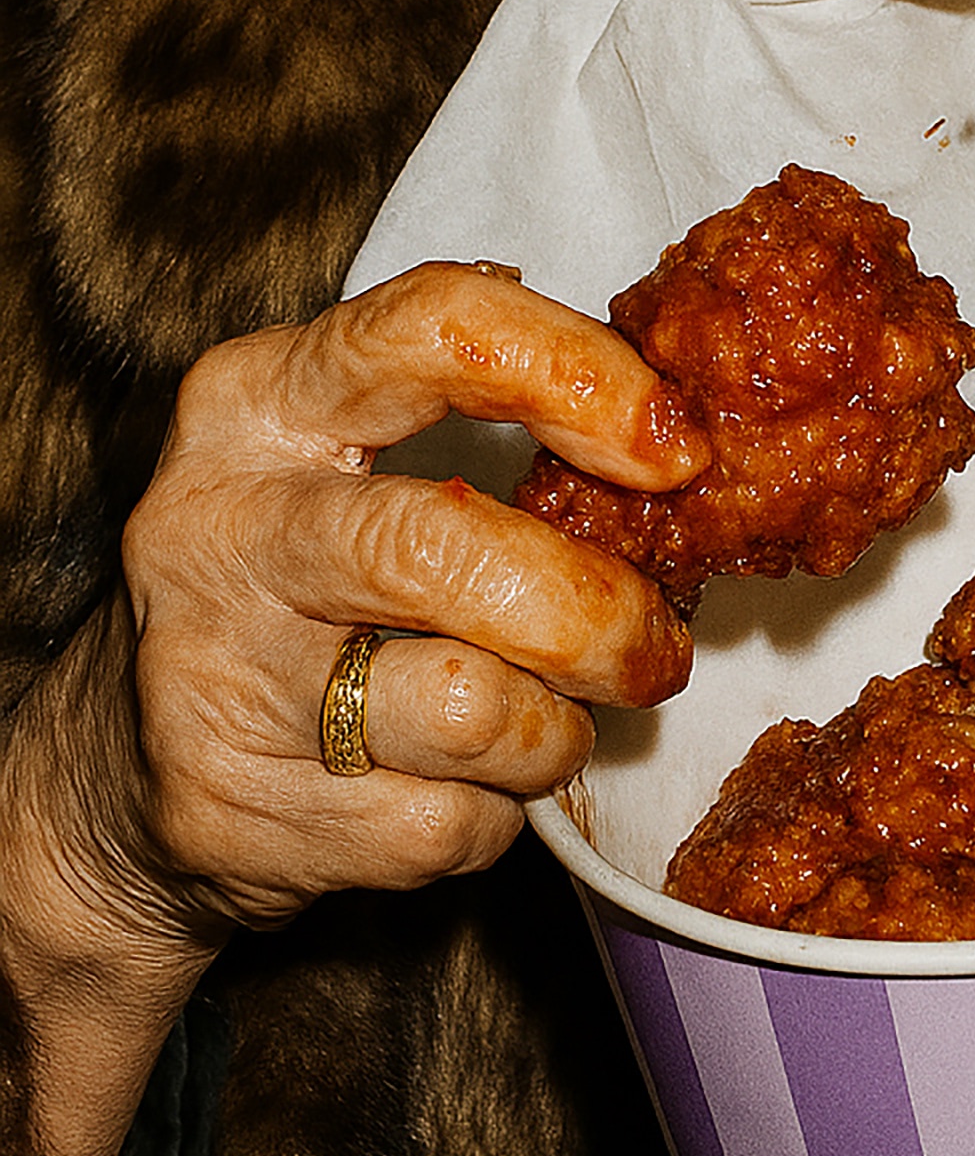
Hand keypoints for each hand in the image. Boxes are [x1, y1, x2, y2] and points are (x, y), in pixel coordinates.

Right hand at [0, 264, 704, 1155]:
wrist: (118, 767)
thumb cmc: (291, 573)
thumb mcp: (342, 447)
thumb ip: (478, 406)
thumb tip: (673, 420)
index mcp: (254, 399)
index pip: (430, 331)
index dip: (573, 377)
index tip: (675, 448)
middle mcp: (220, 526)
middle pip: (446, 550)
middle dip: (592, 609)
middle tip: (655, 646)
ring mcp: (216, 676)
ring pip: (465, 708)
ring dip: (554, 728)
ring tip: (554, 718)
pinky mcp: (233, 815)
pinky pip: (443, 824)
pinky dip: (495, 814)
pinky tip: (465, 784)